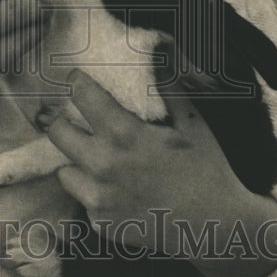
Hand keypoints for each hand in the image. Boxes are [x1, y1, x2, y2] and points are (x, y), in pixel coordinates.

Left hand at [44, 69, 276, 276]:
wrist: (219, 228)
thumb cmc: (208, 171)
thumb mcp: (193, 123)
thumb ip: (169, 85)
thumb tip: (161, 47)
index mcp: (125, 135)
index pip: (82, 96)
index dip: (77, 83)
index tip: (77, 80)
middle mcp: (104, 166)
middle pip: (57, 132)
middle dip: (61, 120)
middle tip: (72, 117)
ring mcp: (99, 199)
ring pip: (64, 170)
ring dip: (76, 161)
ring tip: (97, 157)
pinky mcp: (102, 224)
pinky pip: (83, 200)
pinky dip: (94, 191)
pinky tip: (117, 189)